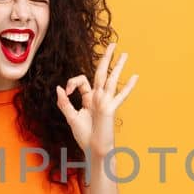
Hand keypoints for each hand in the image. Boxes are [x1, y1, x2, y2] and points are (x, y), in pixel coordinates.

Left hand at [55, 43, 138, 157]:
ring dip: (118, 66)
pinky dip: (128, 86)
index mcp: (89, 98)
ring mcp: (106, 102)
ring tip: (124, 54)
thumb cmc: (85, 136)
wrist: (94, 149)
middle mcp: (99, 97)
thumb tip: (58, 87)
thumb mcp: (71, 118)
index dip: (72, 82)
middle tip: (112, 44)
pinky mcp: (110, 108)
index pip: (82, 80)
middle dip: (106, 58)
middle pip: (102, 73)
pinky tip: (136, 77)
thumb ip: (64, 103)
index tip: (66, 91)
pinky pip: (120, 95)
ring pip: (112, 79)